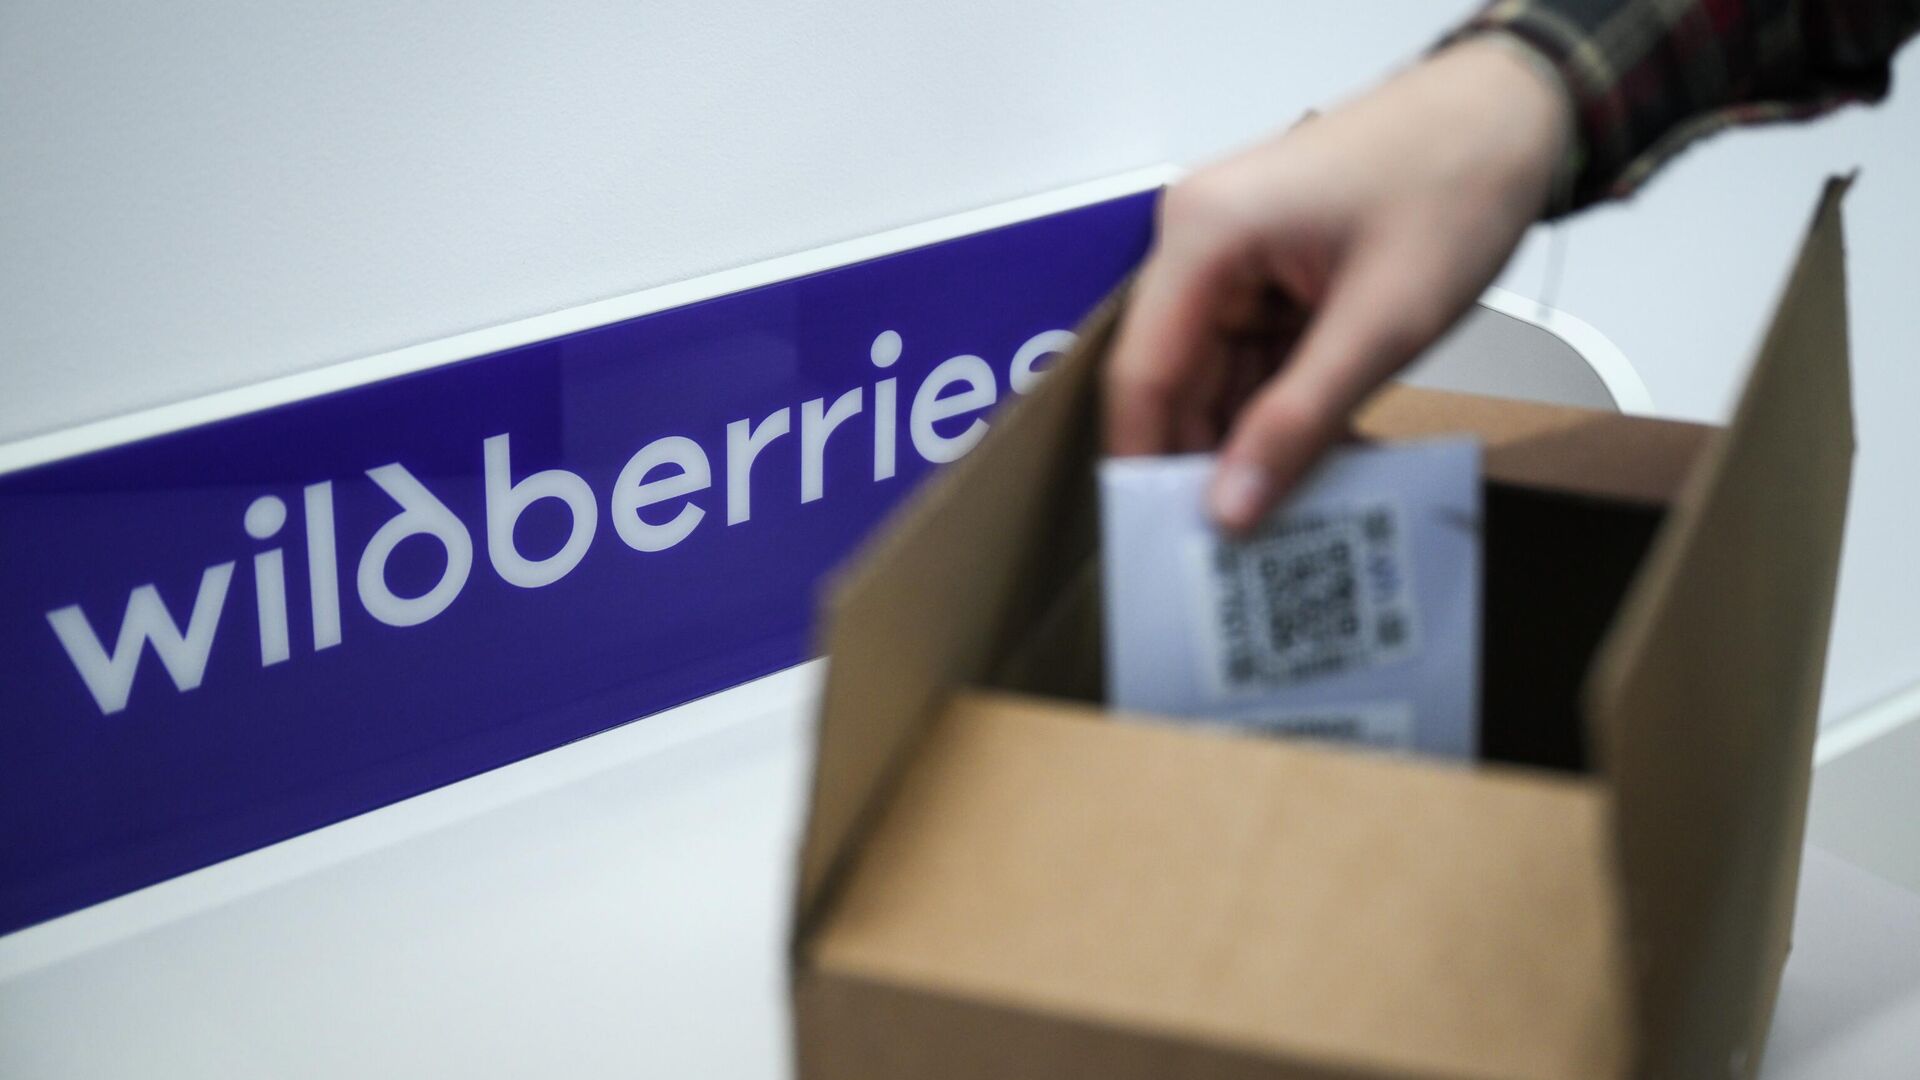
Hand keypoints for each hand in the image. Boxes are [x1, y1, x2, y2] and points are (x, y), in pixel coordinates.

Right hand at [1104, 37, 1571, 530]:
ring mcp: (1232, 258)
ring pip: (1218, 379)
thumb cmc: (1455, 189)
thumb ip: (1298, 422)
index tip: (1162, 548)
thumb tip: (1229, 510)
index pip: (1142, 373)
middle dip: (1206, 462)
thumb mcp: (1383, 324)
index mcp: (1204, 236)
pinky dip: (1285, 410)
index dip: (1147, 464)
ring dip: (1253, 443)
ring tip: (1287, 520)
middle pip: (1176, 380)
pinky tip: (1318, 463)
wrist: (1516, 113)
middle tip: (1237, 556)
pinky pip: (1257, 361)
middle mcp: (1198, 242)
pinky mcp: (1267, 273)